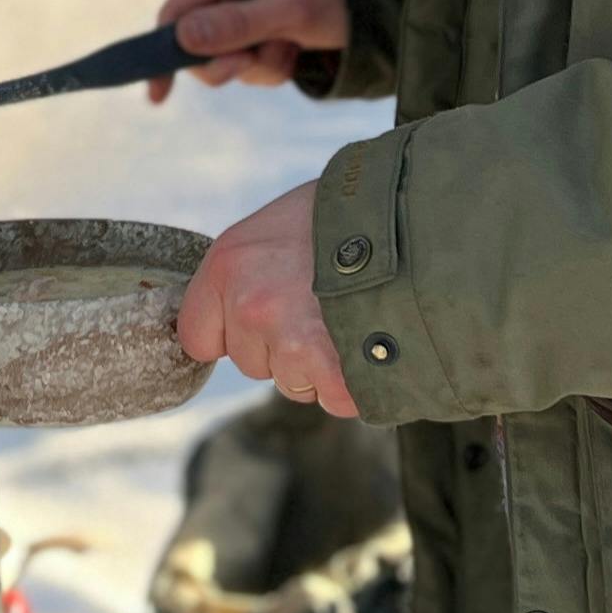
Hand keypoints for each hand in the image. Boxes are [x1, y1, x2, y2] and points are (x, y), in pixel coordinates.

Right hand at [148, 0, 349, 103]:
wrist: (376, 0)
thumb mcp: (292, 11)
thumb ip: (239, 24)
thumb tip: (183, 37)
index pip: (177, 11)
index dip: (165, 53)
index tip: (159, 94)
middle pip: (195, 41)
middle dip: (229, 61)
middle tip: (257, 62)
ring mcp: (238, 5)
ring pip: (223, 57)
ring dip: (257, 65)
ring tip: (290, 48)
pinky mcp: (253, 26)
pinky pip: (244, 61)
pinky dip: (268, 65)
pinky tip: (294, 50)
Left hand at [177, 180, 356, 417]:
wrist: (413, 214)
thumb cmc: (349, 213)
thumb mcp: (279, 225)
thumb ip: (251, 271)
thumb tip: (238, 311)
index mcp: (228, 264)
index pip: (197, 336)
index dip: (232, 331)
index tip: (261, 318)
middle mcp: (252, 305)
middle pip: (252, 364)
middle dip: (284, 347)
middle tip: (322, 305)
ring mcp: (292, 341)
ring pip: (294, 383)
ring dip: (321, 365)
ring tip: (352, 316)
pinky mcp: (334, 371)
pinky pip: (335, 399)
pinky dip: (355, 384)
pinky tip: (371, 342)